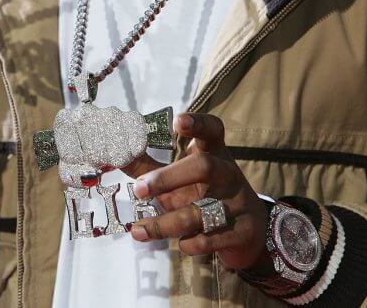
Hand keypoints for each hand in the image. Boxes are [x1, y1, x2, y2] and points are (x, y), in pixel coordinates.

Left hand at [123, 113, 268, 269]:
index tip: (178, 121)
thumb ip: (149, 168)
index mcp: (214, 154)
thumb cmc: (205, 194)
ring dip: (165, 223)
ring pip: (201, 212)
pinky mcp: (242, 232)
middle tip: (138, 188)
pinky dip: (190, 243)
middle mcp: (228, 174)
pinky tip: (179, 244)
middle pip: (204, 168)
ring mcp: (238, 203)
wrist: (250, 231)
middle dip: (168, 178)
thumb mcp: (181, 177)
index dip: (198, 123)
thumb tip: (116, 155)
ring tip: (137, 230)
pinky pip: (211, 240)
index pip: (212, 131)